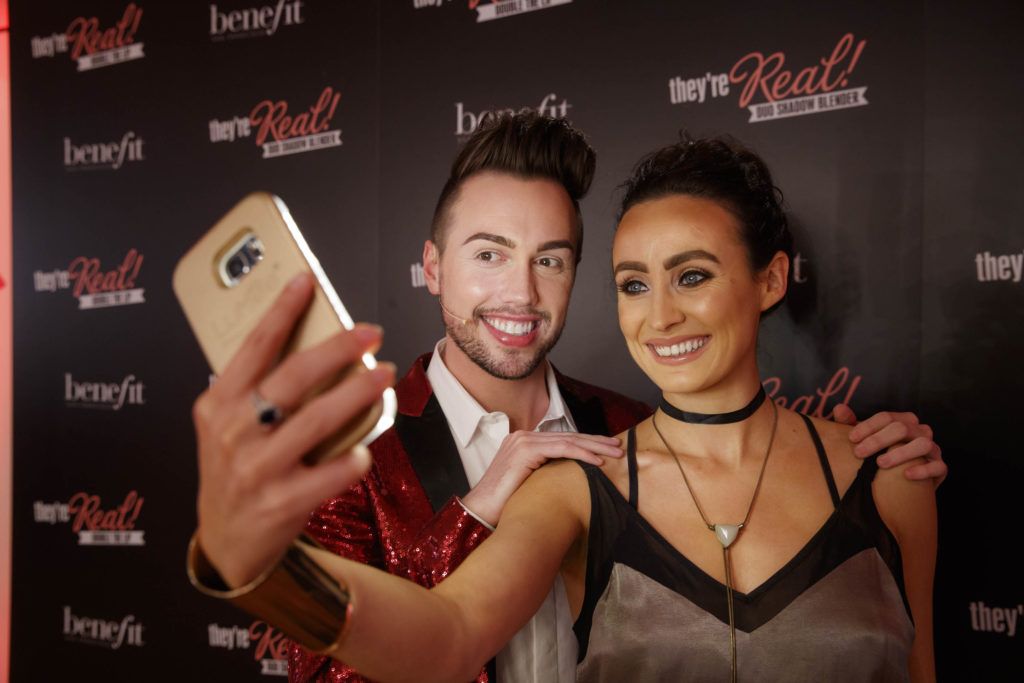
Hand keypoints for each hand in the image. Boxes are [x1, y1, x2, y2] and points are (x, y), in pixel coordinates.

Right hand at [191, 274, 395, 586]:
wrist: (226, 541)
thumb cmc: (236, 470)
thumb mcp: (229, 426)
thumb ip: (257, 391)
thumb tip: (311, 343)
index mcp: (218, 405)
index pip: (253, 347)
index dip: (281, 310)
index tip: (308, 280)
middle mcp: (233, 433)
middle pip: (291, 378)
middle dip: (336, 349)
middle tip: (370, 333)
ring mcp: (255, 470)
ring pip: (314, 421)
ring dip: (356, 394)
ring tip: (384, 375)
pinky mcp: (280, 503)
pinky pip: (328, 475)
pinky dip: (351, 459)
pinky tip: (365, 449)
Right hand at [460, 431, 622, 526]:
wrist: (482, 510)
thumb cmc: (505, 503)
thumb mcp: (531, 482)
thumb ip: (547, 472)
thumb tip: (572, 476)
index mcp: (524, 442)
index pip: (562, 439)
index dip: (587, 443)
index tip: (607, 450)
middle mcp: (524, 436)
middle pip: (568, 436)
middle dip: (596, 441)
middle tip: (618, 447)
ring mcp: (524, 440)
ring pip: (568, 440)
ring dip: (595, 447)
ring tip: (615, 454)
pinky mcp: (526, 450)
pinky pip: (561, 449)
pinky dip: (582, 454)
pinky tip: (598, 462)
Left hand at [833, 405, 945, 485]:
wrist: (906, 482)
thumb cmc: (882, 454)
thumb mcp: (866, 439)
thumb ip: (851, 424)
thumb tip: (839, 408)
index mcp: (903, 421)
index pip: (886, 417)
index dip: (868, 426)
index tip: (851, 438)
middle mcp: (920, 431)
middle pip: (902, 428)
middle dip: (878, 439)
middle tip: (859, 453)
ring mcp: (933, 449)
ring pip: (922, 444)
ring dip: (900, 453)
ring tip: (880, 464)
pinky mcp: (940, 467)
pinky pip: (938, 466)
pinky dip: (923, 470)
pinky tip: (906, 475)